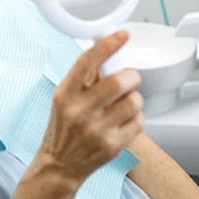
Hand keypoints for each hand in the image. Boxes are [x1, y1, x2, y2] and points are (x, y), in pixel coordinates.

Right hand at [38, 31, 143, 185]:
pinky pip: (138, 121)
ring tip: (124, 102)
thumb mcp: (63, 97)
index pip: (87, 62)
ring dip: (134, 97)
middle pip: (119, 81)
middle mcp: (79, 110)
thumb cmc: (63, 126)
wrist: (59, 163)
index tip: (121, 34)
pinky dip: (135, 117)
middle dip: (130, 75)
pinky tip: (122, 120)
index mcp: (65, 93)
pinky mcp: (112, 145)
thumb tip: (105, 49)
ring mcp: (96, 129)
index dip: (107, 45)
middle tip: (128, 77)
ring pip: (133, 100)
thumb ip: (83, 77)